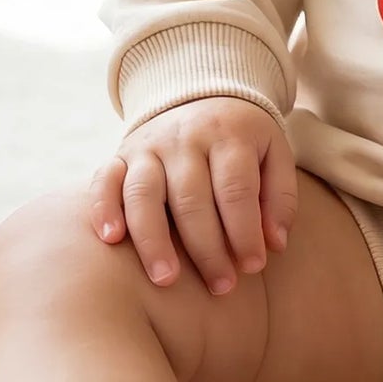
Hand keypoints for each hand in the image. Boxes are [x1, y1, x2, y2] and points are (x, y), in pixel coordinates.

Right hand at [89, 96, 298, 295]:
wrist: (200, 94)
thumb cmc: (243, 139)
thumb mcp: (274, 154)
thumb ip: (279, 197)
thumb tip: (274, 244)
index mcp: (229, 136)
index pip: (235, 189)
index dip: (245, 231)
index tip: (254, 266)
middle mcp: (185, 139)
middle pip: (191, 199)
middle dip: (206, 248)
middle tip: (221, 287)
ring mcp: (148, 147)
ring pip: (144, 193)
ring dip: (153, 240)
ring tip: (167, 280)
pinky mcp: (120, 155)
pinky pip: (104, 180)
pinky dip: (103, 208)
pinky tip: (111, 240)